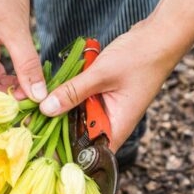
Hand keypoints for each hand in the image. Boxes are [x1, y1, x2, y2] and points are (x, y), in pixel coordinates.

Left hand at [39, 0, 193, 150]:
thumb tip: (46, 108)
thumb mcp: (101, 74)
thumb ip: (73, 92)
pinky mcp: (104, 96)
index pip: (90, 156)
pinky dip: (70, 97)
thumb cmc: (140, 57)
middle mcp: (113, 123)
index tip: (44, 153)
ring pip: (79, 118)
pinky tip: (53, 91)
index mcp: (117, 127)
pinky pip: (82, 102)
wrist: (160, 36)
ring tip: (37, 110)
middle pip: (80, 137)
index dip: (67, 157)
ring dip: (62, 111)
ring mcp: (108, 109)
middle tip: (33, 125)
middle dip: (57, 131)